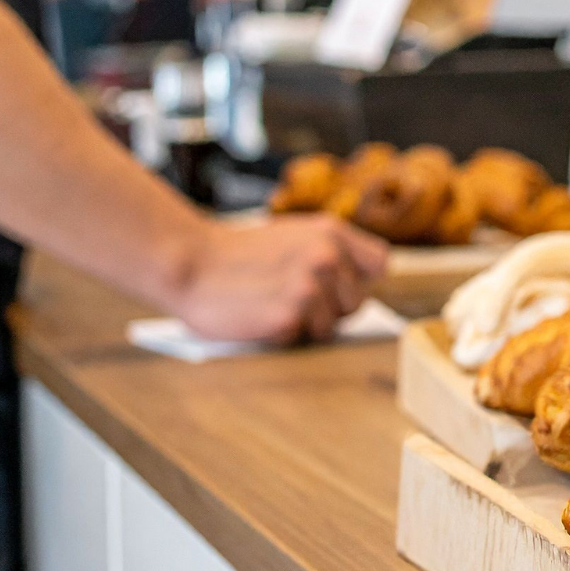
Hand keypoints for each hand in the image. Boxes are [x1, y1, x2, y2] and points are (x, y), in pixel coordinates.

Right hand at [176, 215, 388, 344]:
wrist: (190, 263)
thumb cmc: (240, 254)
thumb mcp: (294, 235)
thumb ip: (332, 250)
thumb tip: (368, 280)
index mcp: (330, 232)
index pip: (379, 263)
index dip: (359, 278)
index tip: (336, 282)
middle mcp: (326, 256)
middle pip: (358, 302)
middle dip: (332, 306)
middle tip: (292, 294)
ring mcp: (308, 287)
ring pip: (332, 326)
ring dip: (307, 323)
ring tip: (273, 301)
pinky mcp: (289, 316)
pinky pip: (303, 338)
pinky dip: (285, 333)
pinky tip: (262, 314)